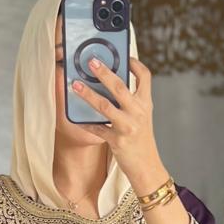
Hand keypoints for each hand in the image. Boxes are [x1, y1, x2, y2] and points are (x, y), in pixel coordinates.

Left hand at [71, 55, 165, 191]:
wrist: (147, 167)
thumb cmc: (142, 141)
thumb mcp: (142, 117)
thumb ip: (131, 102)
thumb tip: (112, 84)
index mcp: (146, 104)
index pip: (145, 77)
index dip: (135, 64)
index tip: (124, 56)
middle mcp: (138, 113)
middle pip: (120, 87)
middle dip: (104, 72)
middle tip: (91, 62)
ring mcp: (127, 127)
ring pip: (105, 106)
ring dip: (88, 94)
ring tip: (75, 85)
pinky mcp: (117, 141)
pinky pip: (97, 129)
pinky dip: (86, 124)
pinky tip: (76, 119)